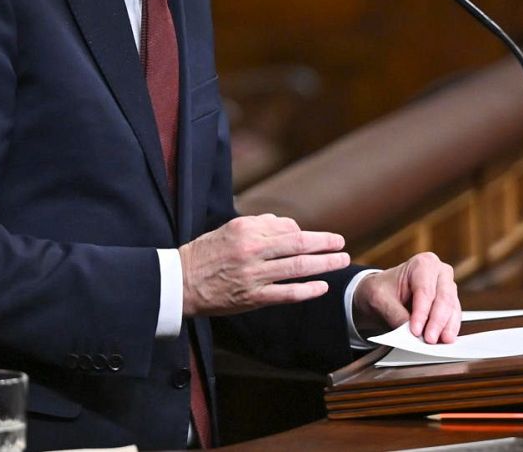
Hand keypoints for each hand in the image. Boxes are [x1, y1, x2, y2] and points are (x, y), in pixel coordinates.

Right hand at [179, 214, 349, 317]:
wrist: (181, 283)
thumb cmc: (206, 253)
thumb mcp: (229, 229)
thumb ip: (260, 225)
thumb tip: (288, 226)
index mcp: (246, 230)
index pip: (287, 228)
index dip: (306, 234)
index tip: (318, 239)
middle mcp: (252, 250)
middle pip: (299, 245)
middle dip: (325, 244)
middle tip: (342, 244)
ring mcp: (254, 275)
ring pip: (297, 268)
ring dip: (324, 264)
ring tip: (341, 261)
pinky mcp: (253, 297)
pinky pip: (287, 293)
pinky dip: (307, 290)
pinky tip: (322, 287)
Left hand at [351, 251, 460, 343]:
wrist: (384, 293)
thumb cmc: (383, 289)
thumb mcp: (380, 298)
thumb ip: (395, 314)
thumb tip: (410, 333)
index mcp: (422, 264)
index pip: (425, 290)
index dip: (422, 312)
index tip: (415, 330)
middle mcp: (440, 273)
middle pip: (443, 298)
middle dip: (437, 321)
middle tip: (429, 339)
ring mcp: (448, 288)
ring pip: (452, 308)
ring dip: (447, 327)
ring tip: (439, 342)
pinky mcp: (451, 304)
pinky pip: (454, 317)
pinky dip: (450, 329)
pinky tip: (444, 339)